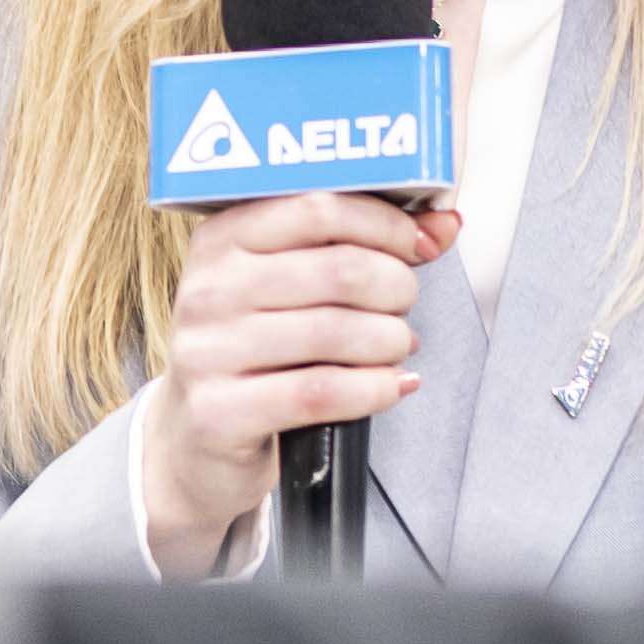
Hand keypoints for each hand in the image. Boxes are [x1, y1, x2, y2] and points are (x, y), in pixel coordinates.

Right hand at [133, 188, 442, 574]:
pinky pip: (321, 392)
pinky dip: (374, 389)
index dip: (387, 224)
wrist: (199, 435)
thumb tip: (443, 223)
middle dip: (396, 287)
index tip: (419, 245)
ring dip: (390, 340)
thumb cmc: (255, 350)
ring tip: (396, 346)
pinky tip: (390, 386)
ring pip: (336, 332)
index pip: (319, 208)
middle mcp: (209, 289)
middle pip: (339, 270)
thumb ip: (363, 246)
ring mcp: (208, 352)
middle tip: (402, 305)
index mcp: (223, 239)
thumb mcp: (292, 287)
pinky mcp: (219, 412)